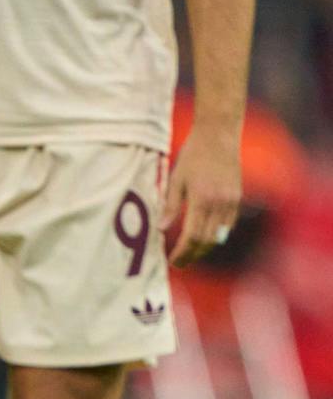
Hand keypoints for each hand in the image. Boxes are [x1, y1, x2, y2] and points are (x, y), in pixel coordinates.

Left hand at [163, 123, 242, 267]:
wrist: (219, 135)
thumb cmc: (193, 155)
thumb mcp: (175, 179)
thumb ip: (169, 206)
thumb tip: (161, 230)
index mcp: (202, 199)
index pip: (192, 237)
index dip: (182, 253)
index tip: (172, 261)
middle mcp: (220, 203)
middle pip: (207, 241)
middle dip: (192, 255)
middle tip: (179, 263)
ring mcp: (231, 202)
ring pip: (219, 236)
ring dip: (204, 249)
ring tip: (189, 254)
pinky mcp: (237, 198)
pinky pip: (228, 225)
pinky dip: (215, 236)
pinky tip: (203, 239)